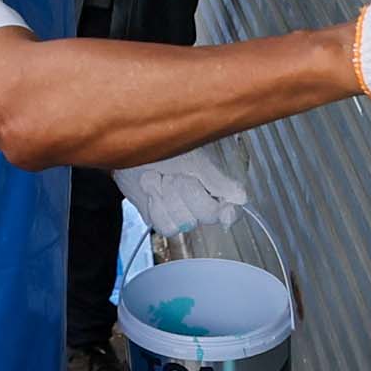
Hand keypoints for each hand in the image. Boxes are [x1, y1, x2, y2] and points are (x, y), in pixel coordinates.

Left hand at [114, 147, 247, 236]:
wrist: (130, 148)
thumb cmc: (161, 144)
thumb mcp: (195, 159)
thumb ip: (219, 180)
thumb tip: (240, 198)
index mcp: (212, 186)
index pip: (230, 210)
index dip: (228, 212)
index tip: (225, 209)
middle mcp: (197, 201)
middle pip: (206, 215)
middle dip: (189, 192)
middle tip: (178, 175)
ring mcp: (178, 211)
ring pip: (184, 222)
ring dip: (169, 198)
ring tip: (162, 179)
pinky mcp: (158, 217)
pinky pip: (165, 226)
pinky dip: (156, 208)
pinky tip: (152, 191)